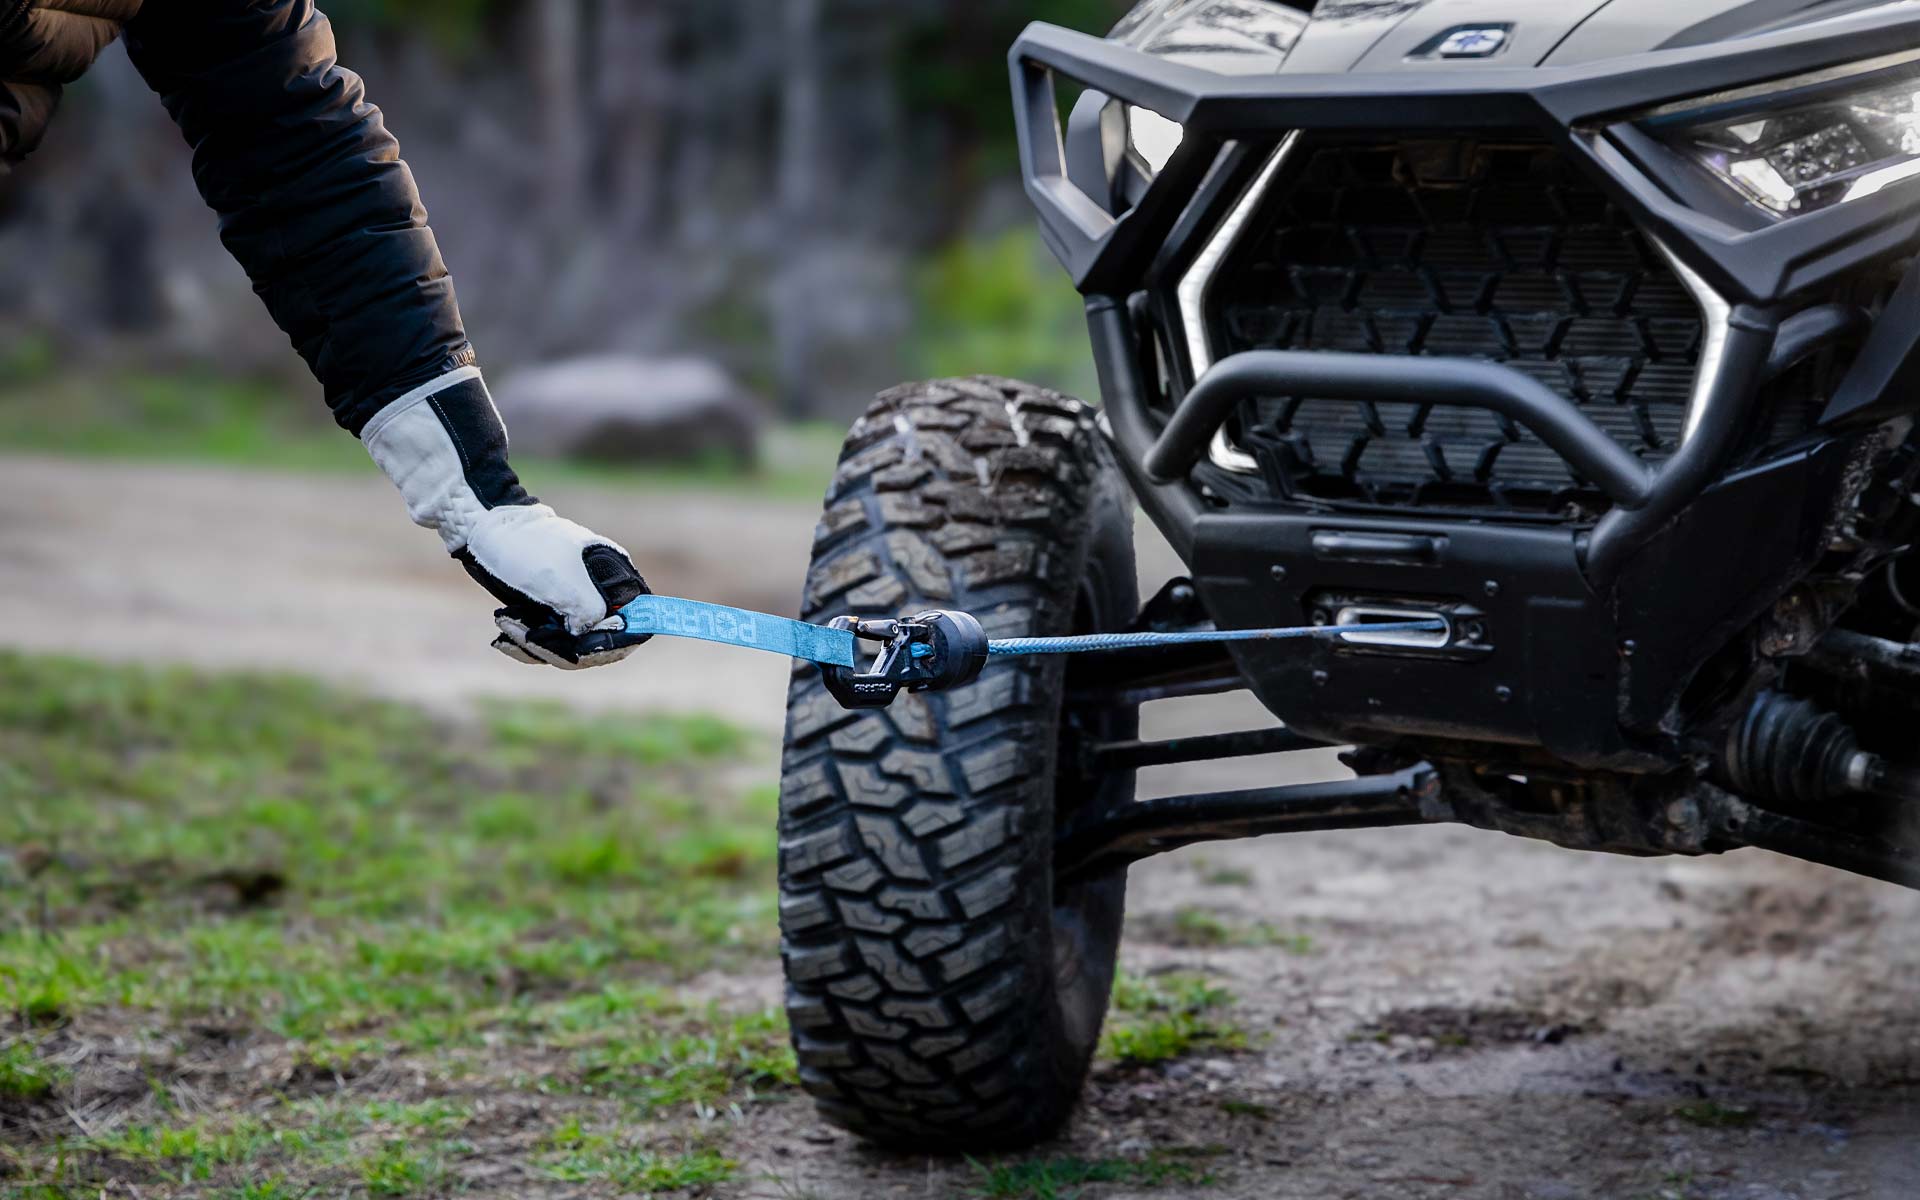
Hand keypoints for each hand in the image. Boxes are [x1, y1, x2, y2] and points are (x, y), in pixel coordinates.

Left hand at [457, 504, 651, 668]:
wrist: (482, 533)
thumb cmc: (527, 549)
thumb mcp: (562, 583)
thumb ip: (591, 613)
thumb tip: (589, 638)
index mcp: (618, 578)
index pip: (637, 623)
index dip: (613, 642)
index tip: (580, 648)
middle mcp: (602, 595)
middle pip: (600, 644)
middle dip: (561, 647)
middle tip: (530, 636)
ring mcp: (575, 606)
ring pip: (568, 649)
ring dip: (534, 645)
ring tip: (506, 622)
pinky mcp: (550, 616)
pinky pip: (547, 645)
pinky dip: (524, 644)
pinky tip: (504, 630)